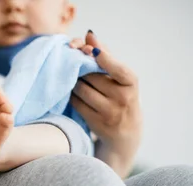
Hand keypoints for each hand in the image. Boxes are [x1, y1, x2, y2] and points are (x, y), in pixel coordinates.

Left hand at [69, 32, 141, 147]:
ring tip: (74, 79)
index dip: (103, 58)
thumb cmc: (121, 98)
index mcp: (131, 84)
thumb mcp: (120, 79)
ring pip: (81, 89)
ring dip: (74, 82)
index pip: (118, 69)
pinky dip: (71, 95)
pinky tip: (72, 93)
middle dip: (81, 69)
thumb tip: (89, 35)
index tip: (90, 50)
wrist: (126, 134)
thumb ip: (106, 56)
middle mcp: (122, 98)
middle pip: (92, 76)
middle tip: (75, 65)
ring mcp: (108, 112)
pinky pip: (75, 103)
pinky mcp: (95, 122)